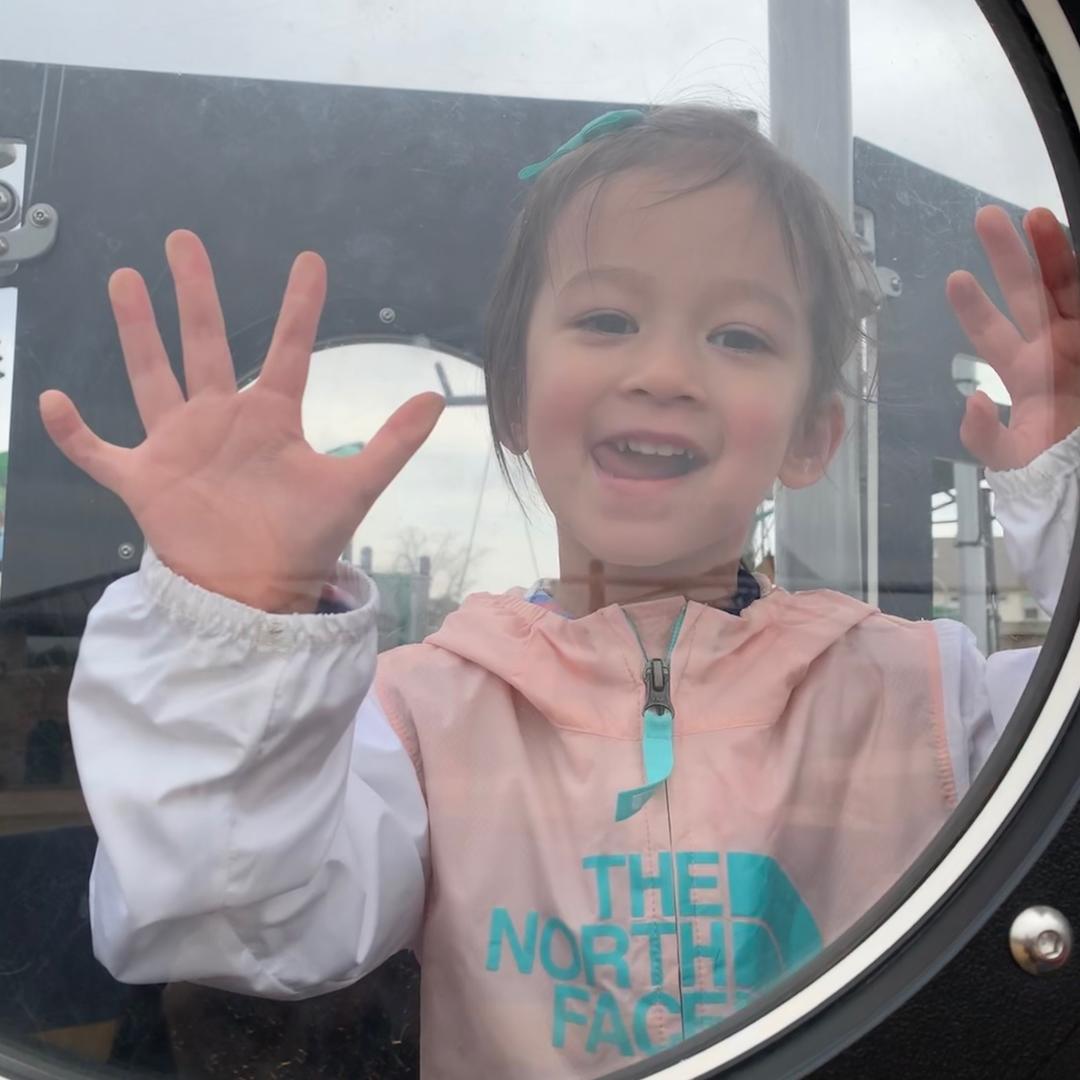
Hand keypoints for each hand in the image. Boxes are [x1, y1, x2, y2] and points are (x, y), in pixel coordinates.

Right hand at [39, 231, 443, 611]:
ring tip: (124, 278)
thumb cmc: (305, 541)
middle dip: (194, 293)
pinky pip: (99, 452)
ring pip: (151, 376)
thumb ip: (391, 443)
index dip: (299, 307)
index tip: (310, 261)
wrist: (259, 594)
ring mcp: (178, 446)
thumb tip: (435, 398)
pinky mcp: (143, 480)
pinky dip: (73, 433)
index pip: (286, 350)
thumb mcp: (353, 486)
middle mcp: (221, 420)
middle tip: (182, 239)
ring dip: (137, 331)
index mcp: (270, 417)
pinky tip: (49, 401)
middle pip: (203, 344)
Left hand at [947, 205, 1079, 470]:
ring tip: (1036, 216)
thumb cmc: (1052, 471)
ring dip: (1054, 251)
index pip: (992, 332)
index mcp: (1025, 372)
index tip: (955, 278)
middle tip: (985, 218)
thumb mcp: (1012, 458)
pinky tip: (1077, 249)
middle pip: (1028, 293)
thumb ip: (985, 437)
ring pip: (1067, 286)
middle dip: (1009, 257)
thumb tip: (975, 402)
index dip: (974, 306)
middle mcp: (1053, 349)